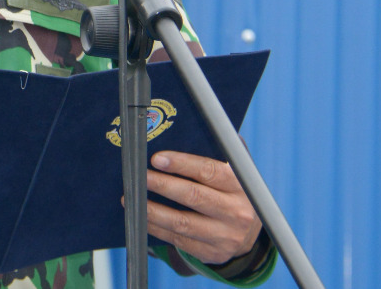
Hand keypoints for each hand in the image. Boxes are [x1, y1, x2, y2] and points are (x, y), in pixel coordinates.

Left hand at [140, 151, 262, 264]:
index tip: (156, 159)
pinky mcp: (212, 253)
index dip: (181, 164)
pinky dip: (156, 228)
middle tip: (140, 177)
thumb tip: (195, 127)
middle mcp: (236, 212)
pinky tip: (142, 218)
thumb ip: (220, 151)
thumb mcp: (235, 172)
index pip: (209, 171)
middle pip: (193, 197)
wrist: (249, 234)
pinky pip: (179, 240)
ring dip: (153, 210)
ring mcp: (225, 236)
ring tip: (131, 199)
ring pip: (182, 223)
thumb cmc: (231, 192)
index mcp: (240, 185)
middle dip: (162, 185)